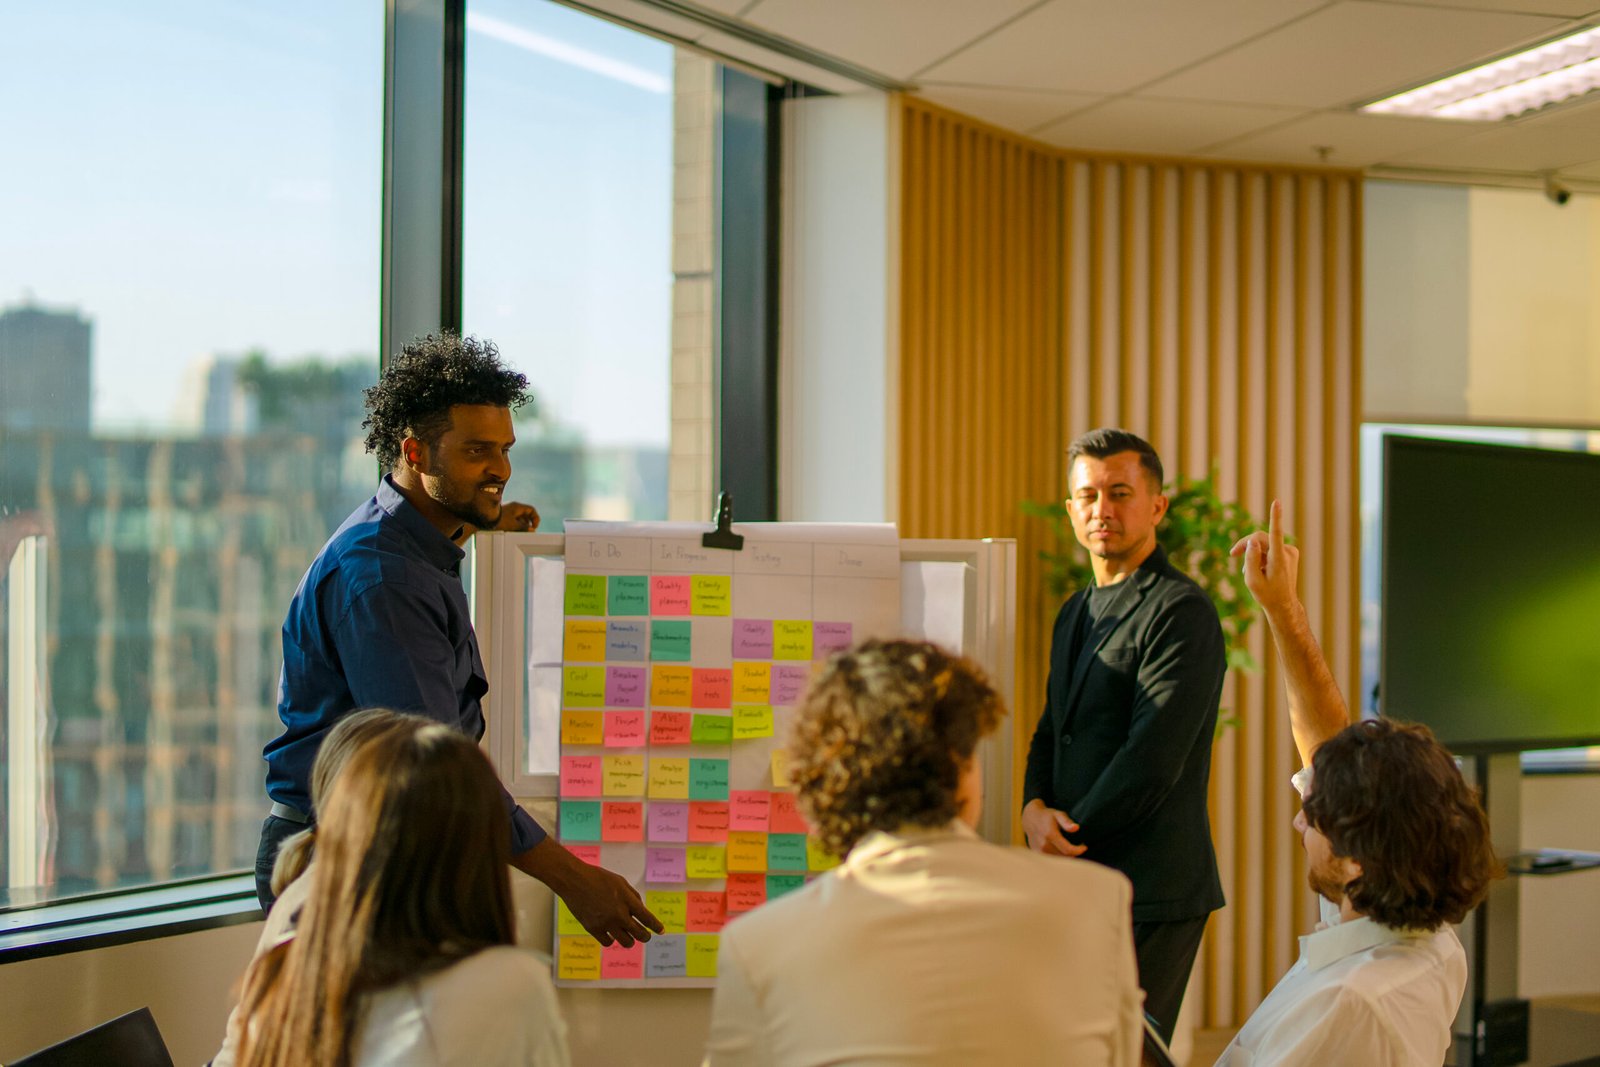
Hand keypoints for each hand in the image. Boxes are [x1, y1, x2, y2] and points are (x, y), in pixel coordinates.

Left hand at [493, 501, 539, 531]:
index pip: (531, 510)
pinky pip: (514, 520)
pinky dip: (516, 525)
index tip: (534, 527)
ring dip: (522, 525)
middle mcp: (514, 507)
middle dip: (528, 523)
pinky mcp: (504, 516)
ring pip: (520, 518)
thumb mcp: (514, 525)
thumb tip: (532, 530)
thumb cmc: (499, 520)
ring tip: (521, 532)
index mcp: (517, 507)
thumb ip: (524, 527)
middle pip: (526, 514)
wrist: (484, 519)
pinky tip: (514, 531)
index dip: (535, 518)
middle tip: (528, 531)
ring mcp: (509, 511)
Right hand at [557, 859, 661, 947]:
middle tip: (646, 936)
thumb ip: (633, 897)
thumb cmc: (598, 878)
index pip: (647, 918)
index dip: (656, 926)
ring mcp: (606, 922)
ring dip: (630, 941)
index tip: (661, 931)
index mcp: (627, 900)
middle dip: (645, 936)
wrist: (574, 880)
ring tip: (629, 938)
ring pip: (626, 942)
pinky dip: (611, 940)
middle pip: (639, 933)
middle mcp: (619, 913)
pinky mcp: (593, 928)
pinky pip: (608, 942)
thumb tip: (641, 912)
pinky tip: (611, 935)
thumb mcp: (621, 882)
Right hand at [1022, 799, 1086, 856]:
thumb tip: (1076, 828)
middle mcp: (1044, 845)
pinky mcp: (1037, 854)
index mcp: (1050, 835)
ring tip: (1070, 847)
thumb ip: (1067, 821)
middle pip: (1064, 857)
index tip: (1084, 847)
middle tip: (1078, 846)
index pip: (1068, 850)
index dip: (1078, 850)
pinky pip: (1052, 860)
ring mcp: (1039, 851)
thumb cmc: (1046, 816)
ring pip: (1058, 860)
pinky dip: (1059, 857)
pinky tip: (1061, 850)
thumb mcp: (1058, 814)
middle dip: (1074, 853)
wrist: (1030, 819)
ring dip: (1067, 856)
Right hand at [1229, 499, 1300, 617]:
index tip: (1277, 501)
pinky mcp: (1290, 553)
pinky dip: (1262, 556)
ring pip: (1265, 544)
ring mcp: (1290, 552)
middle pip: (1261, 539)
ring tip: (1250, 571)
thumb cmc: (1267, 595)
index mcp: (1278, 559)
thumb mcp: (1252, 580)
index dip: (1275, 517)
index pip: (1275, 534)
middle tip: (1232, 554)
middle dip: (1246, 545)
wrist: (1283, 605)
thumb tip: (1252, 541)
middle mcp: (1287, 553)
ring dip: (1254, 554)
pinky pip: (1270, 548)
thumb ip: (1251, 559)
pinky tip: (1260, 569)